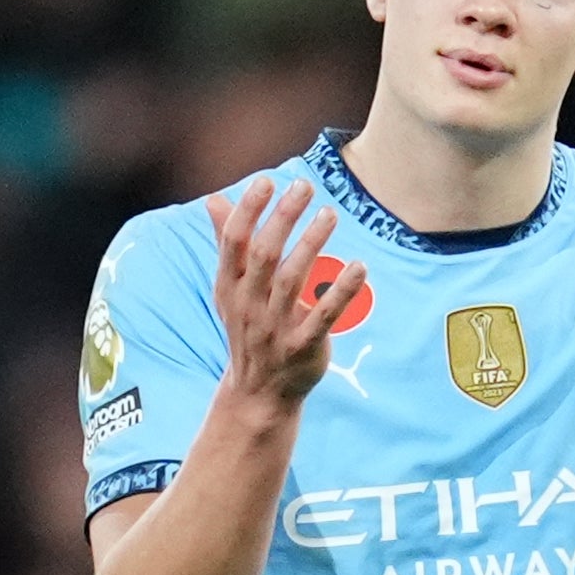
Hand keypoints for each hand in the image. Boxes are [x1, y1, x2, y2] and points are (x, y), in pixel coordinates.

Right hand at [204, 177, 351, 408]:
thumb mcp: (231, 290)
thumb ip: (227, 244)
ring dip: (312, 244)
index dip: (249, 211)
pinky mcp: (303, 348)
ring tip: (330, 214)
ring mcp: (275, 328)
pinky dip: (342, 292)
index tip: (267, 181)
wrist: (258, 393)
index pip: (234, 243)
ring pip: (293, 280)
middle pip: (264, 255)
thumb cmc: (248, 329)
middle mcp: (249, 306)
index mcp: (229, 288)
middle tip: (305, 186)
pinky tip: (360, 267)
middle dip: (283, 218)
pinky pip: (324, 316)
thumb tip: (213, 200)